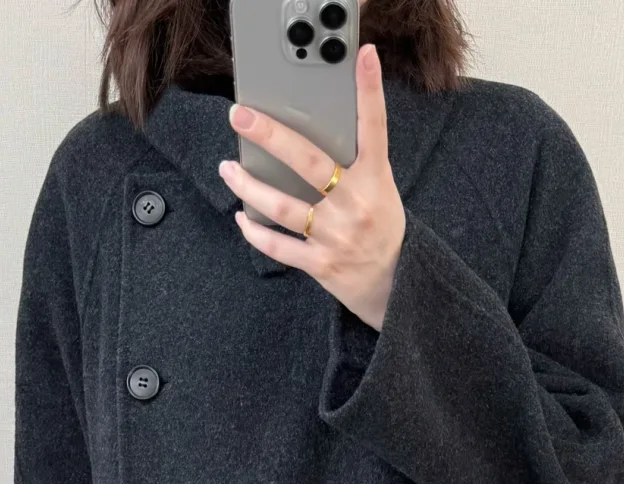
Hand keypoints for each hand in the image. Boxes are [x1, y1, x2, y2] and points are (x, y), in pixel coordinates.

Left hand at [218, 42, 404, 330]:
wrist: (396, 287)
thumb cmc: (381, 230)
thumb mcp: (380, 191)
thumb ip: (353, 165)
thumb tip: (305, 138)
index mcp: (375, 180)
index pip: (374, 128)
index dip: (370, 91)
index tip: (364, 55)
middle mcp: (355, 205)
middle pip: (309, 162)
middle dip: (271, 136)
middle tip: (241, 116)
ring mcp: (335, 236)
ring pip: (283, 207)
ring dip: (249, 187)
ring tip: (228, 169)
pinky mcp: (321, 264)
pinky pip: (279, 246)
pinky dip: (256, 232)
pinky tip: (241, 217)